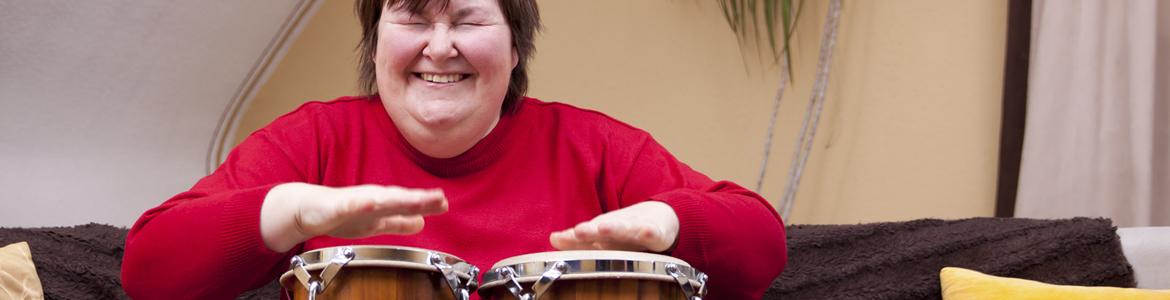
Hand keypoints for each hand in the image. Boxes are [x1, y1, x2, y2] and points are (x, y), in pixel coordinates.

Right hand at [261, 183, 447, 251]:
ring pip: (378, 199)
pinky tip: (371, 201)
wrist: (305, 209)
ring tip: (414, 198)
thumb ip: (398, 222)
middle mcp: (372, 199)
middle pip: (399, 199)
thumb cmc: (341, 215)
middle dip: (418, 199)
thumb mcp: (375, 222)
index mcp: (382, 204)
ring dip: (396, 198)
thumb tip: (422, 222)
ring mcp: (354, 201)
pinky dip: (360, 203)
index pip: (408, 203)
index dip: (426, 203)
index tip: (444, 202)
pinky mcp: (336, 206)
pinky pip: (349, 205)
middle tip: (439, 198)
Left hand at [549, 201, 679, 251]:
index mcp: (603, 230)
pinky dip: (649, 232)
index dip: (572, 238)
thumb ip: (577, 240)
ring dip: (614, 228)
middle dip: (590, 231)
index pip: (584, 235)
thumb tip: (552, 239)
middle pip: (602, 229)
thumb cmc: (627, 230)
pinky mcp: (656, 233)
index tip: (557, 239)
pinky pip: (653, 234)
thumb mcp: (602, 235)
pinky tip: (645, 232)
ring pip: (625, 229)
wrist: (660, 217)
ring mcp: (636, 228)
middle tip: (578, 231)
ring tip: (603, 228)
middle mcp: (617, 228)